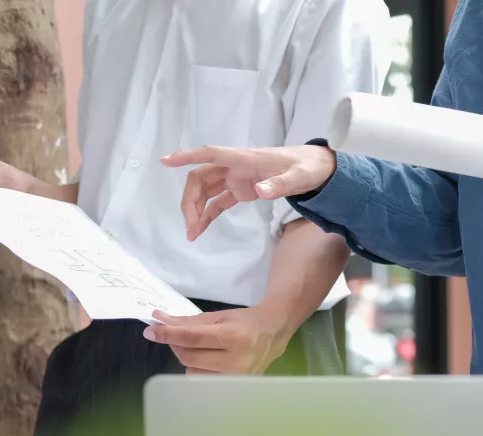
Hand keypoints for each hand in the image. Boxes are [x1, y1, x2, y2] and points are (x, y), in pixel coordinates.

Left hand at [142, 305, 293, 374]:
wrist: (273, 334)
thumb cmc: (245, 322)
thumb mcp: (218, 316)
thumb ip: (188, 321)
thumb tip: (159, 320)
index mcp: (233, 337)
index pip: (192, 338)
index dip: (168, 334)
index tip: (151, 331)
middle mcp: (235, 360)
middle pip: (189, 356)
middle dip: (175, 344)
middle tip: (173, 335)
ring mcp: (235, 377)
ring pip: (192, 371)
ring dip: (186, 357)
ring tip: (196, 348)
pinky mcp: (234, 386)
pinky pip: (203, 380)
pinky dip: (197, 368)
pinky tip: (205, 359)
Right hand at [160, 145, 336, 240]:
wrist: (317, 168)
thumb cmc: (307, 166)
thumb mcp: (298, 177)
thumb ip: (279, 184)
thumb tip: (260, 192)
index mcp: (244, 159)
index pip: (210, 154)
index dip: (187, 156)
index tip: (166, 161)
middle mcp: (235, 166)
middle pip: (200, 178)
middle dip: (190, 201)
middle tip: (190, 227)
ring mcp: (236, 178)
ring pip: (205, 191)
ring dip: (195, 210)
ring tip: (191, 234)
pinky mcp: (241, 189)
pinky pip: (218, 202)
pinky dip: (208, 214)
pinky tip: (200, 230)